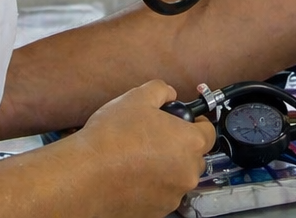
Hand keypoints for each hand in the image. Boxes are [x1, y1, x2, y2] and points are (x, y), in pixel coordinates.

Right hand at [75, 81, 214, 217]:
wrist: (86, 175)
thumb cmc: (112, 137)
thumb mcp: (137, 97)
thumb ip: (161, 90)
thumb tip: (169, 93)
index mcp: (190, 143)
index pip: (209, 131)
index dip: (196, 123)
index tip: (183, 121)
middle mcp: (188, 172)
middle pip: (194, 156)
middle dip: (179, 147)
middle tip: (155, 138)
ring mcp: (173, 195)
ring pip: (177, 177)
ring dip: (166, 168)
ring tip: (138, 158)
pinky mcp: (157, 212)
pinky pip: (162, 194)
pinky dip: (152, 186)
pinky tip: (132, 176)